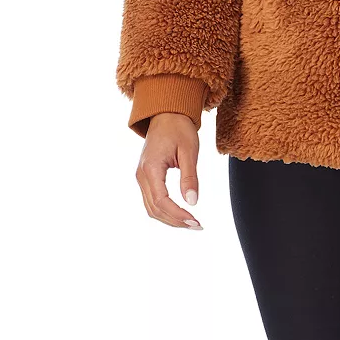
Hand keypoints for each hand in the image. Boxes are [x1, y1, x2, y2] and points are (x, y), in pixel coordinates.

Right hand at [135, 112, 204, 229]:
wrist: (167, 114)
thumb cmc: (179, 128)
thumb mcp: (189, 150)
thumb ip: (190, 177)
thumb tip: (193, 202)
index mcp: (151, 168)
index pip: (161, 201)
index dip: (177, 214)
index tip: (195, 221)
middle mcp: (141, 175)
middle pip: (154, 209)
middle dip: (175, 221)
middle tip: (197, 226)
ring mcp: (141, 177)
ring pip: (151, 208)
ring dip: (170, 219)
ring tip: (191, 223)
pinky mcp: (145, 177)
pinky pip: (152, 200)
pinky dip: (165, 211)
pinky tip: (180, 213)